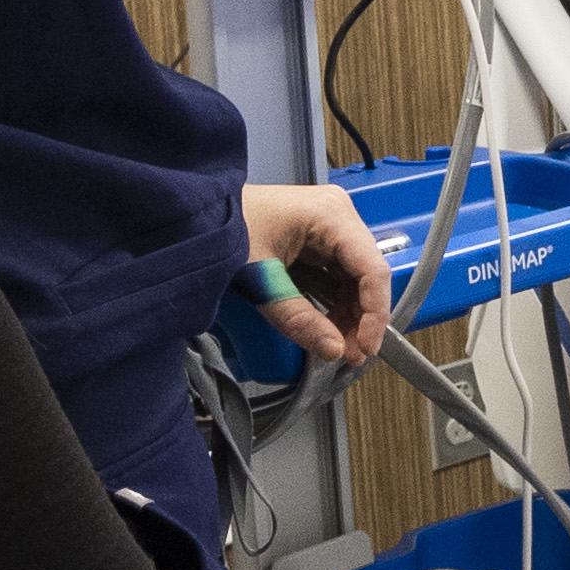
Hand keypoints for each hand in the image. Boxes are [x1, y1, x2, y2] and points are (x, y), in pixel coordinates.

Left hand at [239, 179, 392, 364]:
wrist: (194, 214)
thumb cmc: (222, 230)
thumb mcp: (260, 280)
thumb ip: (297, 318)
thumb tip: (332, 350)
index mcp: (331, 215)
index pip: (373, 270)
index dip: (374, 313)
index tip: (365, 347)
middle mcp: (338, 215)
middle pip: (367, 275)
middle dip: (361, 318)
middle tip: (350, 354)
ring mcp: (328, 225)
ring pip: (354, 278)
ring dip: (349, 314)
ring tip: (338, 347)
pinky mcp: (316, 238)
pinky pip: (337, 275)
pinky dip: (334, 303)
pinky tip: (328, 327)